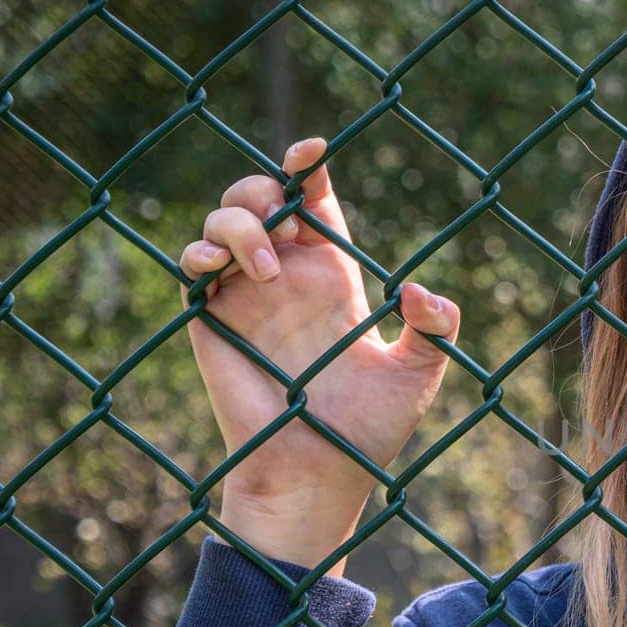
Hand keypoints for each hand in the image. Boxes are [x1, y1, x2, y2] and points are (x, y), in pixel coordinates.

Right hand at [180, 137, 461, 567]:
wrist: (318, 476)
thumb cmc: (368, 430)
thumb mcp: (419, 373)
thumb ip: (436, 328)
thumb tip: (423, 291)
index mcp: (334, 277)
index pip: (317, 203)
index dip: (309, 167)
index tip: (314, 150)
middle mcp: (286, 277)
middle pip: (260, 197)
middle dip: (265, 187)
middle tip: (283, 218)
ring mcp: (244, 296)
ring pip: (221, 221)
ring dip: (237, 224)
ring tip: (265, 267)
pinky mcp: (211, 321)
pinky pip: (190, 267)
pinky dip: (197, 252)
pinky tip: (217, 267)